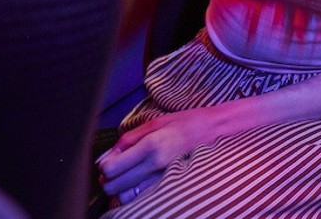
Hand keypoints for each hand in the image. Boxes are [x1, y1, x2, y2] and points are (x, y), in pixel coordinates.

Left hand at [97, 108, 217, 201]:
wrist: (216, 131)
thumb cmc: (186, 122)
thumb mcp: (155, 123)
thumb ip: (128, 139)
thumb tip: (106, 157)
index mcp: (150, 145)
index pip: (111, 168)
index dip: (104, 166)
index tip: (111, 160)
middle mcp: (155, 165)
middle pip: (113, 187)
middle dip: (108, 180)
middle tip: (117, 170)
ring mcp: (163, 178)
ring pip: (126, 197)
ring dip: (121, 189)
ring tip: (127, 177)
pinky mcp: (170, 185)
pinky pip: (142, 199)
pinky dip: (135, 194)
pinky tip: (139, 183)